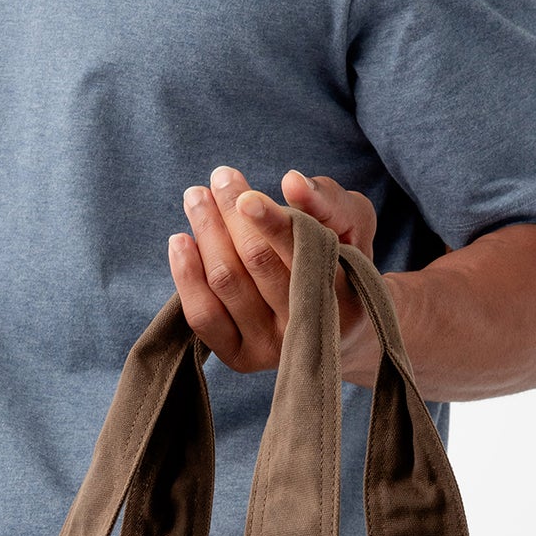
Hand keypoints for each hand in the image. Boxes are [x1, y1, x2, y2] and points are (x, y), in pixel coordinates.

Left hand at [169, 166, 381, 381]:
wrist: (341, 323)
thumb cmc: (342, 261)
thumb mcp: (353, 223)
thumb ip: (329, 200)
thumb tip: (292, 182)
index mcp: (341, 297)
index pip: (300, 252)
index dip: (270, 223)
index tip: (245, 197)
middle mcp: (305, 330)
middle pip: (255, 261)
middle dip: (230, 213)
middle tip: (220, 178)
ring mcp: (271, 349)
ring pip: (225, 282)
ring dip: (206, 232)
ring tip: (197, 197)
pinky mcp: (241, 357)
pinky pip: (203, 317)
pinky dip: (187, 275)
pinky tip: (181, 240)